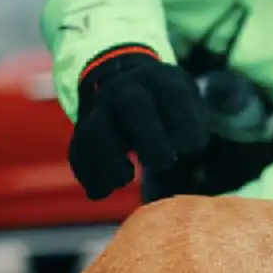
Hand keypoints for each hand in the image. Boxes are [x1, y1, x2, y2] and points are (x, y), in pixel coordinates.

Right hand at [68, 44, 208, 199]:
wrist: (121, 80)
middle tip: (163, 162)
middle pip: (131, 104)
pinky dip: (88, 174)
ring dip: (109, 159)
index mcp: (160, 80)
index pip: (172, 93)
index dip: (184, 121)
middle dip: (149, 136)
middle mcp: (126, 89)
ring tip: (125, 179)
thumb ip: (193, 118)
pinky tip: (101, 192)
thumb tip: (194, 143)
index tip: (193, 146)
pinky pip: (78, 149)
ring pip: (95, 128)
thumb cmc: (166, 104)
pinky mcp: (83, 129)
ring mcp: (101, 108)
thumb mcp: (187, 99)